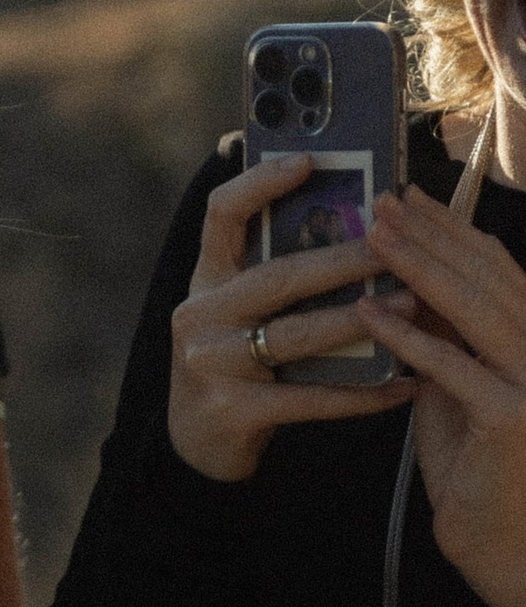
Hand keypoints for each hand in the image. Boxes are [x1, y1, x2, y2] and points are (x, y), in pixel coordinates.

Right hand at [165, 154, 414, 481]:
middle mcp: (201, 315)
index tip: (309, 160)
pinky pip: (309, 398)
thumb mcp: (238, 312)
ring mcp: (212, 363)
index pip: (222, 215)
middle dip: (343, 260)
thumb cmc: (237, 365)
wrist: (196, 446)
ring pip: (295, 336)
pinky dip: (360, 394)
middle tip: (395, 246)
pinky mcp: (232, 410)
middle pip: (278, 277)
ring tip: (410, 306)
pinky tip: (402, 385)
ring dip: (359, 321)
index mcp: (206, 280)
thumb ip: (273, 272)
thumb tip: (352, 224)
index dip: (260, 182)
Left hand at [366, 181, 525, 606]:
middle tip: (382, 201)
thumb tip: (413, 306)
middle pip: (490, 280)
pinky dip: (409, 337)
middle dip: (433, 235)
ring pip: (475, 311)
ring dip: (419, 268)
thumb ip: (449, 356)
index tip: (411, 202)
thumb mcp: (463, 405)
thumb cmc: (486, 484)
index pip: (500, 275)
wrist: (513, 557)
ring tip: (372, 237)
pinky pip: (451, 369)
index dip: (456, 233)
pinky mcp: (512, 418)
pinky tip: (370, 312)